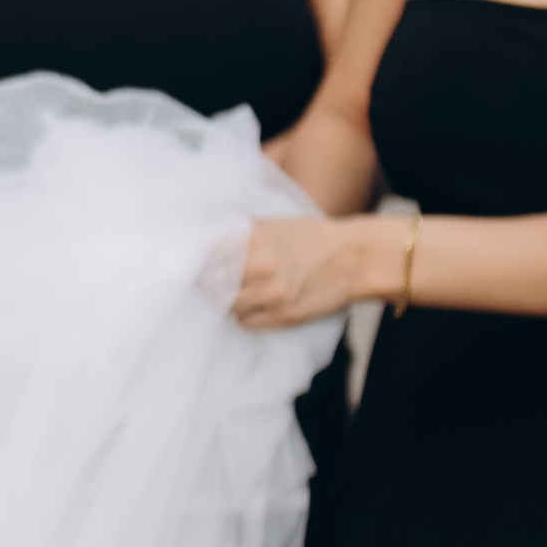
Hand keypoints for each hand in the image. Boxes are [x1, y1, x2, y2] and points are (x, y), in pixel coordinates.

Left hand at [210, 212, 386, 331]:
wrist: (354, 259)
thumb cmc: (312, 238)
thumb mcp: (274, 224)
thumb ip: (240, 231)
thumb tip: (204, 236)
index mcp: (255, 238)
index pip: (205, 252)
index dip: (196, 257)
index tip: (193, 258)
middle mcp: (260, 266)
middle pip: (211, 282)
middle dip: (207, 280)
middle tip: (210, 277)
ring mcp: (271, 295)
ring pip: (225, 305)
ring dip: (225, 298)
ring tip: (235, 289)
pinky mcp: (283, 316)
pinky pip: (245, 321)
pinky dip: (243, 314)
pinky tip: (252, 302)